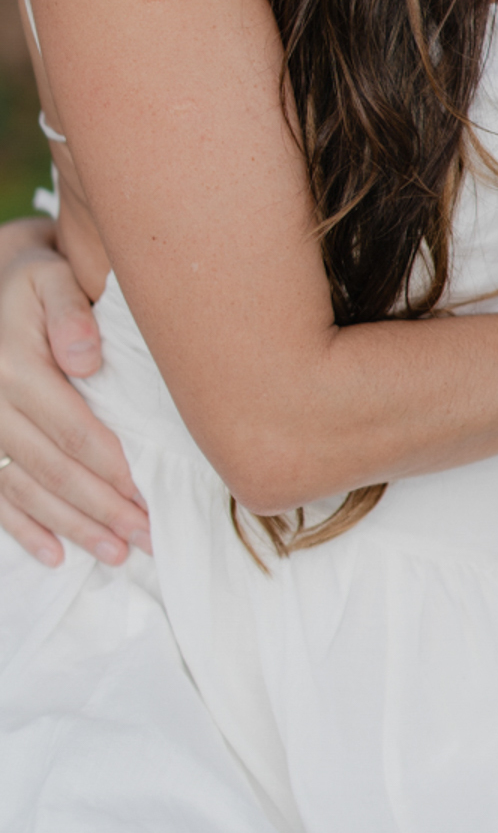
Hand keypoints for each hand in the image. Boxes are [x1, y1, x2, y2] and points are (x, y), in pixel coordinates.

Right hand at [0, 219, 148, 566]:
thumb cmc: (39, 281)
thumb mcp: (54, 277)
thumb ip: (71, 313)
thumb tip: (87, 359)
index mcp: (14, 365)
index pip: (72, 431)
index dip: (111, 470)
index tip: (148, 499)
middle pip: (52, 470)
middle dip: (101, 509)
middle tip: (145, 538)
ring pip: (26, 491)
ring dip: (72, 528)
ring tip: (115, 553)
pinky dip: (24, 529)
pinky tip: (54, 554)